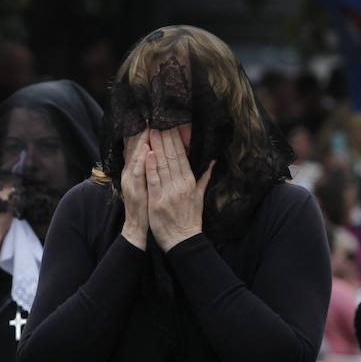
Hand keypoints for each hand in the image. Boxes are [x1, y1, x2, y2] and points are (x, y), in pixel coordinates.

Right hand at [120, 129, 150, 248]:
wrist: (137, 227)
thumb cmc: (144, 205)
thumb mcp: (145, 183)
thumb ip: (148, 167)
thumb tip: (152, 151)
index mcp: (133, 170)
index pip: (136, 146)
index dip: (141, 131)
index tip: (148, 117)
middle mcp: (129, 172)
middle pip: (134, 147)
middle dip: (141, 131)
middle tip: (148, 115)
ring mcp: (130, 181)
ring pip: (135, 157)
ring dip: (141, 141)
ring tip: (147, 126)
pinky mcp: (135, 190)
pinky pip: (139, 173)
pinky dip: (142, 161)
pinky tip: (147, 151)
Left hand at [145, 127, 212, 250]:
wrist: (183, 240)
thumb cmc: (190, 219)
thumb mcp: (199, 196)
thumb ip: (204, 177)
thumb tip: (212, 161)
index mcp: (189, 181)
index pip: (182, 155)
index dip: (175, 139)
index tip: (170, 124)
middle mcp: (180, 184)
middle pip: (172, 156)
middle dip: (165, 137)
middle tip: (158, 120)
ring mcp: (169, 192)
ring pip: (162, 164)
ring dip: (157, 146)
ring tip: (151, 130)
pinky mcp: (157, 201)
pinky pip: (153, 180)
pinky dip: (151, 166)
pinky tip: (148, 153)